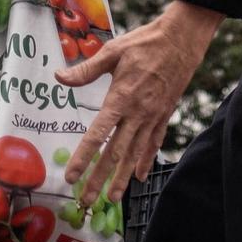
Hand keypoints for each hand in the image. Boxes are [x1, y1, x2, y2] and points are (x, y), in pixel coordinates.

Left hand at [57, 0, 221, 203]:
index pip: (97, 134)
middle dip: (99, 179)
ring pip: (134, 154)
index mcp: (120, 98)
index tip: (71, 176)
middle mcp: (137, 114)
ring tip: (111, 198)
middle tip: (86, 200)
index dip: (84, 157)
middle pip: (115, 153)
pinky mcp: (164, 115)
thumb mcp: (112, 52)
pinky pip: (153, 143)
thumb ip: (86, 70)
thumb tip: (59, 77)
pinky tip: (140, 176)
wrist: (182, 40)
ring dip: (121, 178)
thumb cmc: (145, 43)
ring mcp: (152, 117)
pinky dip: (146, 161)